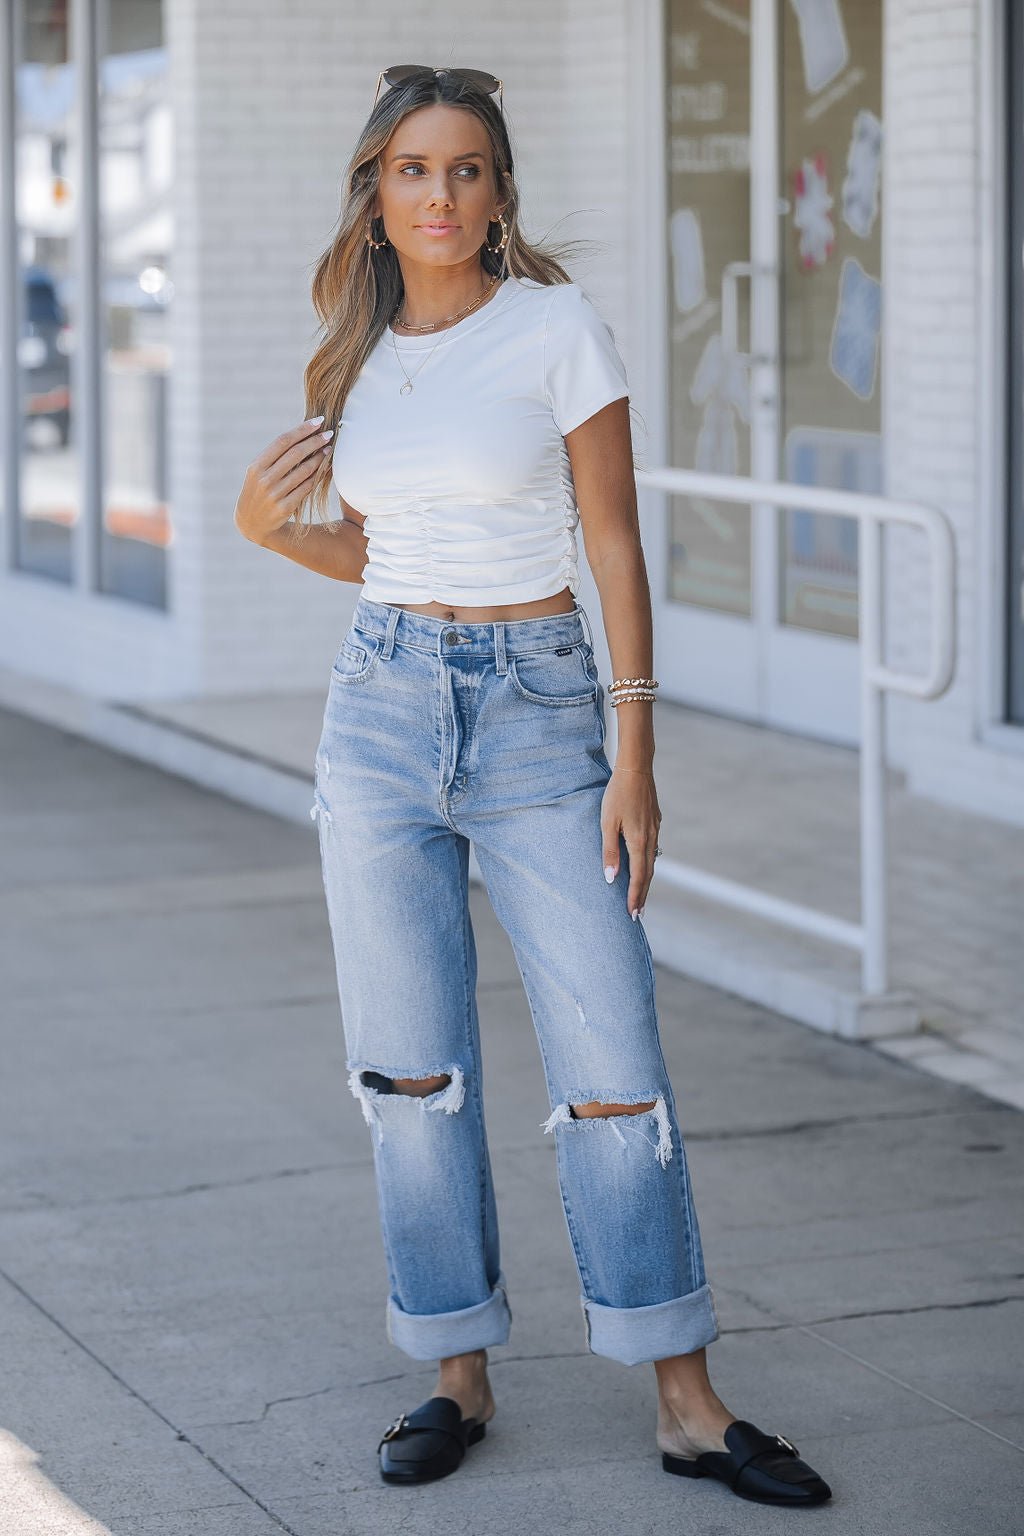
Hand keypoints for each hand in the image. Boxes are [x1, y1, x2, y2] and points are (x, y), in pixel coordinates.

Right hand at [233, 417, 334, 546]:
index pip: (282, 441)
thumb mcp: (258, 473)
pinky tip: (326, 468)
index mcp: (256, 466)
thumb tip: (302, 434)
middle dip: (315, 441)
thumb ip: (275, 457)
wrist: (252, 523)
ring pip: (304, 470)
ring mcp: (274, 494)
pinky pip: (306, 487)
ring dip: (320, 457)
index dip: (302, 429)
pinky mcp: (285, 508)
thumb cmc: (259, 491)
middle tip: (329, 433)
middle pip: (295, 453)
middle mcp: (264, 479)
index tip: (318, 421)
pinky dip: (318, 476)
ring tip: (329, 449)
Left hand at [601, 766, 662, 918]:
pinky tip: (643, 865)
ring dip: (646, 881)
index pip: (638, 877)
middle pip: (648, 874)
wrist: (636, 769)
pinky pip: (652, 849)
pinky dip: (647, 863)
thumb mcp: (607, 823)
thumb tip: (611, 878)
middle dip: (643, 895)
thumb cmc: (617, 795)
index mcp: (638, 841)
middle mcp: (650, 838)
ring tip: (640, 894)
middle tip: (638, 913)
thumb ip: (609, 851)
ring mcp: (655, 830)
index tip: (632, 914)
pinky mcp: (654, 822)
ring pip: (651, 861)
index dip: (635, 896)